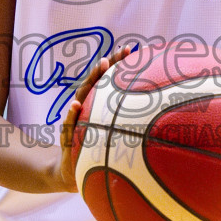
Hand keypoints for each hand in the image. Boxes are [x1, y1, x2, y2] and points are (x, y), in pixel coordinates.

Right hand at [54, 43, 136, 192]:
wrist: (69, 171)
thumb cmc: (94, 151)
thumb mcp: (109, 139)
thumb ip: (122, 126)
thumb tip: (152, 117)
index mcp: (96, 105)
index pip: (106, 81)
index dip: (118, 64)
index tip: (132, 49)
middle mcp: (85, 107)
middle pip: (95, 82)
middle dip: (107, 65)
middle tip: (121, 51)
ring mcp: (75, 119)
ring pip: (83, 95)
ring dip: (92, 80)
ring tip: (101, 65)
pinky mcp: (68, 135)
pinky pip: (69, 124)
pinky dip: (72, 114)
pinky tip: (75, 105)